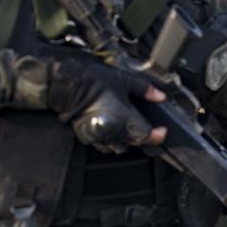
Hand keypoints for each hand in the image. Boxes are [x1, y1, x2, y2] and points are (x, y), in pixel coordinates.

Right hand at [47, 60, 166, 152]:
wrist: (63, 84)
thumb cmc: (92, 81)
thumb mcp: (122, 79)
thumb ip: (144, 89)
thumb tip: (160, 96)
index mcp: (125, 118)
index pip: (148, 136)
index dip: (158, 135)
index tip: (163, 130)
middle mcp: (115, 131)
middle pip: (136, 142)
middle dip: (145, 136)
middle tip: (148, 126)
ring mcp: (101, 136)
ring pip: (121, 146)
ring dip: (129, 140)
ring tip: (130, 127)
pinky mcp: (89, 137)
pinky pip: (106, 145)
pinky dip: (113, 140)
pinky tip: (113, 129)